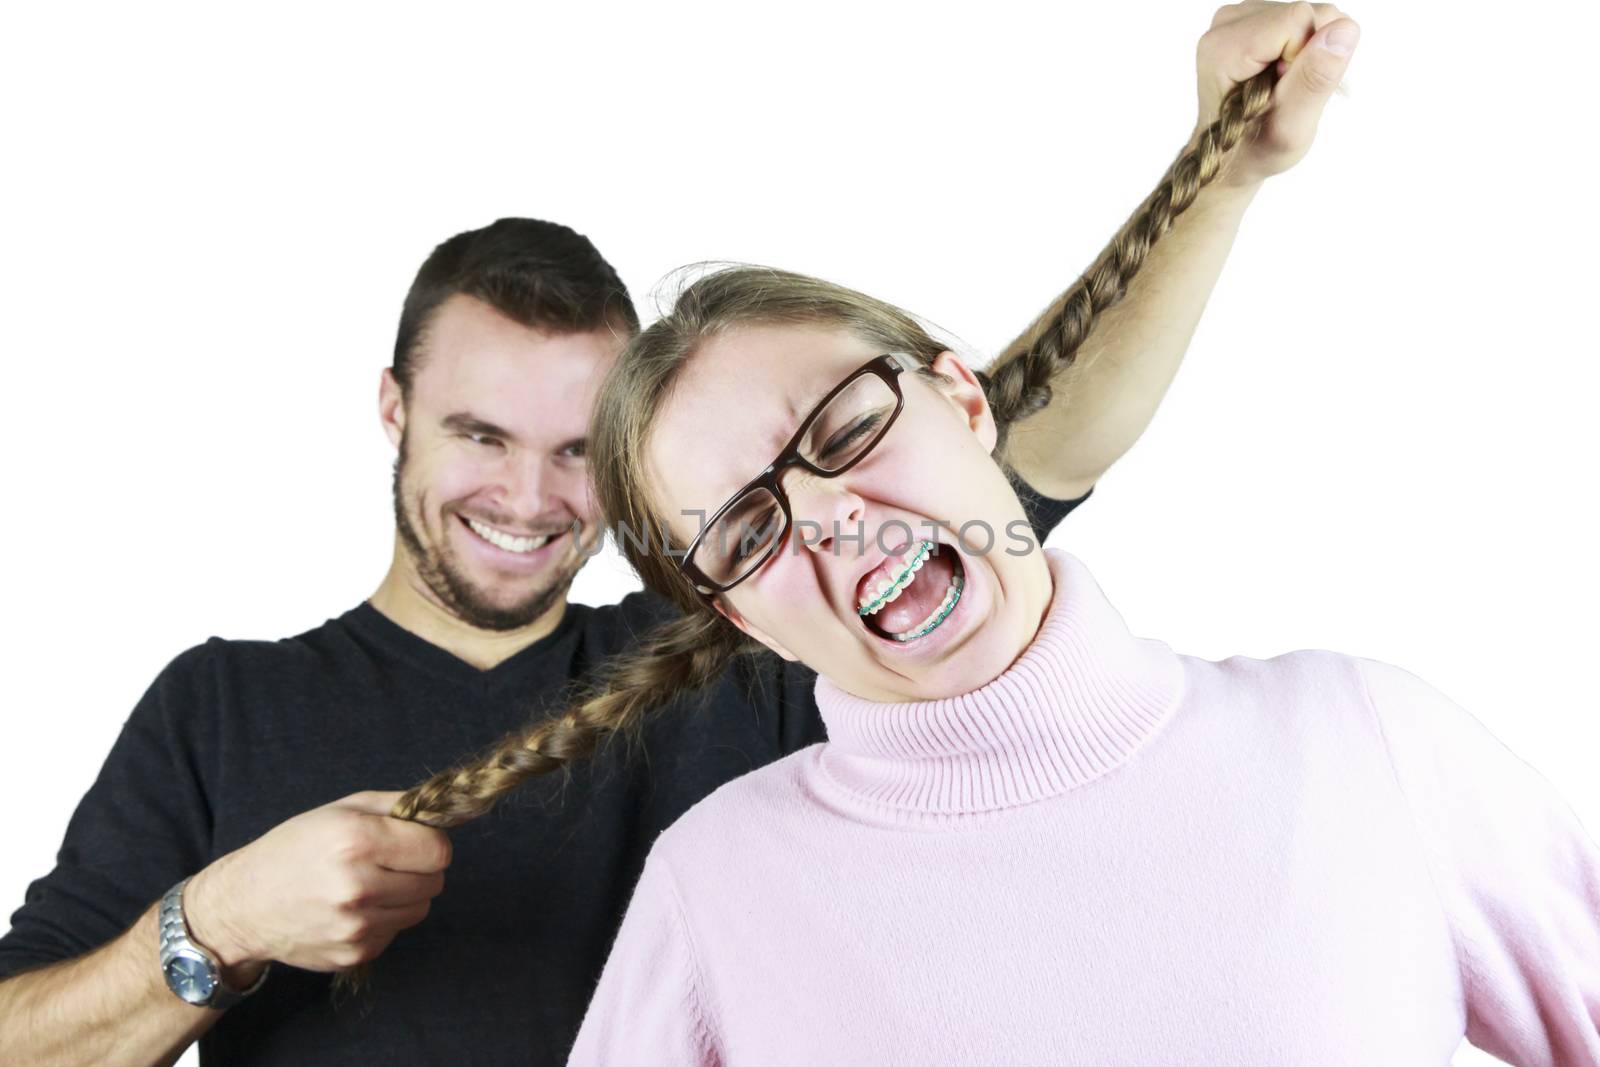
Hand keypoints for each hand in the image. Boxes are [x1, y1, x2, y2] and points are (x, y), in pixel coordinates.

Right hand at [185, 791, 450, 977]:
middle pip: (434, 882)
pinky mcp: (353, 954)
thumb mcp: (341, 809)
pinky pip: (394, 932)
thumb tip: (443, 811)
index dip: (430, 843)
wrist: (243, 905)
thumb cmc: (293, 848)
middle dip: (419, 869)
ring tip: (369, 884)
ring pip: (419, 909)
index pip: (438, 850)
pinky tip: (352, 908)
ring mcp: (356, 926)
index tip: (412, 841)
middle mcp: (358, 887)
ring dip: (404, 896)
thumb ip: (397, 806)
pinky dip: (383, 920)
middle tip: (388, 862)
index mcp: (357, 841)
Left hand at [1195, 1, 1360, 187]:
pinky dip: (1302, 47)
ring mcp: (1238, 18)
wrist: (1235, 152)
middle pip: (1306, 12)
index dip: (1308, 56)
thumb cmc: (1257, 147)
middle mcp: (1226, 24)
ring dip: (1307, 52)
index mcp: (1225, 49)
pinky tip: (1282, 73)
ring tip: (1282, 85)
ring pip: (1308, 14)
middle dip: (1310, 53)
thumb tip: (1344, 29)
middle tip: (1286, 90)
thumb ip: (1315, 78)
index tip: (1288, 89)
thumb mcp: (1291, 127)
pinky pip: (1302, 18)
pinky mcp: (1252, 18)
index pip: (1300, 18)